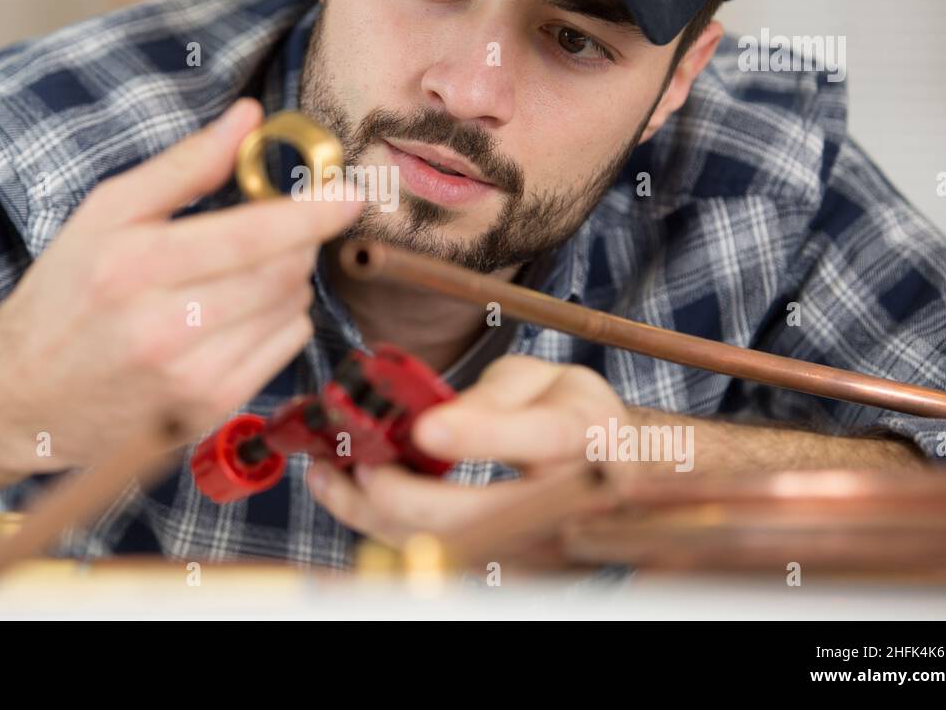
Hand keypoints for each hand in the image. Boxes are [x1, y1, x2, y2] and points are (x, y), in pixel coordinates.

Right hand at [0, 98, 363, 471]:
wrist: (24, 397)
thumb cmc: (63, 295)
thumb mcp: (105, 214)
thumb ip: (183, 166)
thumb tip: (247, 118)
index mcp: (134, 266)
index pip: (252, 235)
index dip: (313, 212)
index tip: (352, 193)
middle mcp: (164, 329)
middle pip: (282, 272)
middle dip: (298, 240)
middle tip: (279, 226)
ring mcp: (191, 378)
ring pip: (291, 309)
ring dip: (289, 278)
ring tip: (245, 271)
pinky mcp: (210, 411)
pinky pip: (286, 348)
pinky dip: (282, 319)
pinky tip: (243, 312)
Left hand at [306, 354, 630, 555]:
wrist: (616, 468)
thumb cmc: (571, 414)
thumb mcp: (543, 381)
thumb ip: (494, 396)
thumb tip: (431, 420)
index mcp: (582, 434)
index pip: (539, 437)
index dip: (482, 433)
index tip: (426, 429)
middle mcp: (566, 496)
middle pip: (481, 514)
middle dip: (405, 494)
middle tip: (357, 463)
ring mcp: (537, 542)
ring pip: (451, 546)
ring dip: (378, 516)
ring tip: (328, 475)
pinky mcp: (509, 564)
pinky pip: (443, 557)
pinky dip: (387, 529)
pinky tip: (350, 496)